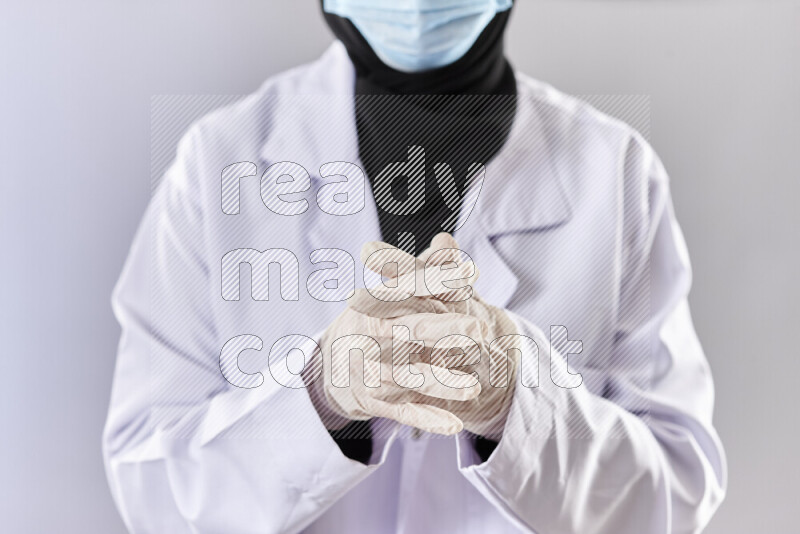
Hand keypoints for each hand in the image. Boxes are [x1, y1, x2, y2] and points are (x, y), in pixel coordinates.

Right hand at [309, 234, 518, 436]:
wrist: (333, 362)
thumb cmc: (374, 318)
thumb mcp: (392, 292)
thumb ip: (423, 270)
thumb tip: (447, 241)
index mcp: (375, 302)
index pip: (407, 287)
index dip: (438, 280)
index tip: (471, 272)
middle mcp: (370, 335)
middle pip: (411, 331)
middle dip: (446, 330)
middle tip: (481, 328)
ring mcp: (371, 370)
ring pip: (409, 376)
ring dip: (441, 383)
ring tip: (473, 386)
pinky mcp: (374, 401)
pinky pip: (403, 411)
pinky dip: (427, 418)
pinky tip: (453, 424)